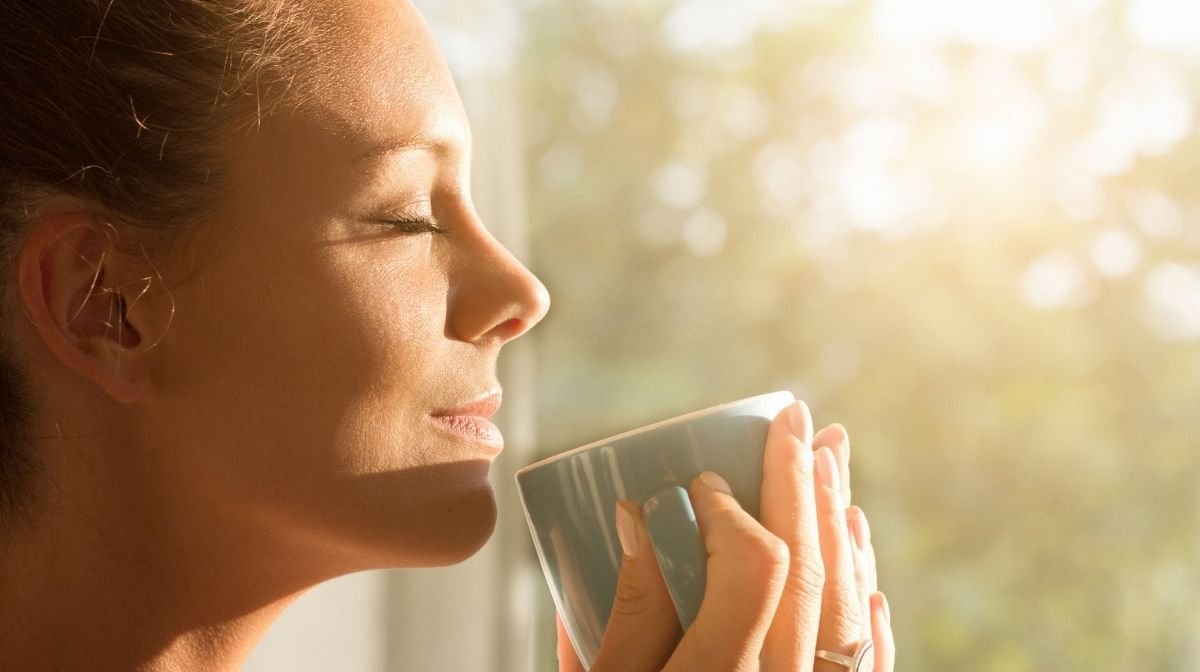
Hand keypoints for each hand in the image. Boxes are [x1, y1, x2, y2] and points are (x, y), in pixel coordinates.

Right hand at [557, 401, 894, 671]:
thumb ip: (624, 614)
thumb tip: (640, 520)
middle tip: (801, 419)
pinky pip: (869, 663)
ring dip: (844, 529)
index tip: (704, 478)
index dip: (734, 507)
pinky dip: (869, 606)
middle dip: (805, 484)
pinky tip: (866, 568)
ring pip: (851, 608)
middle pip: (813, 570)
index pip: (754, 566)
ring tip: (836, 468)